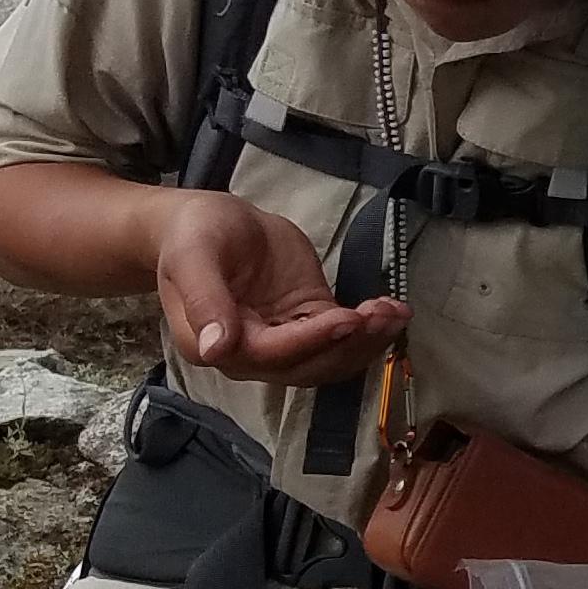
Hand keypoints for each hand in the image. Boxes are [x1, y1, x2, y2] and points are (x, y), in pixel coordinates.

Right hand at [154, 189, 405, 385]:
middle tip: (383, 314)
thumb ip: (204, 301)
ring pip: (329, 359)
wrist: (208, 223)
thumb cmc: (192, 236)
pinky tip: (392, 311)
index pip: (270, 353)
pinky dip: (368, 330)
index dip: (311, 339)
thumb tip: (216, 349)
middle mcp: (250, 354)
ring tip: (395, 313)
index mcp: (214, 344)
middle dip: (349, 344)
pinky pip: (339, 337)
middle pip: (307, 365)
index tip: (347, 318)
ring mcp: (282, 339)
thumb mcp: (192, 257)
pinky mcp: (307, 321)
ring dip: (366, 342)